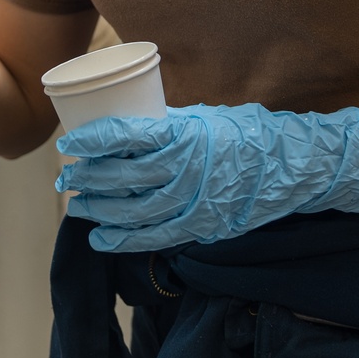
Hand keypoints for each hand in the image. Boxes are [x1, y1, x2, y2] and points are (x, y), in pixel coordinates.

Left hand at [56, 103, 358, 251]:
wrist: (290, 164)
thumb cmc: (242, 133)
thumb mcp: (201, 117)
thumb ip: (165, 125)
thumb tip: (122, 127)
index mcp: (183, 133)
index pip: (125, 135)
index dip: (92, 141)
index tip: (69, 144)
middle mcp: (186, 167)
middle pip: (123, 177)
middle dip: (88, 179)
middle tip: (68, 178)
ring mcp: (195, 200)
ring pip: (133, 211)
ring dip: (99, 211)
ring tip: (77, 207)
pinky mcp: (202, 225)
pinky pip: (155, 237)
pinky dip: (123, 240)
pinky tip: (101, 239)